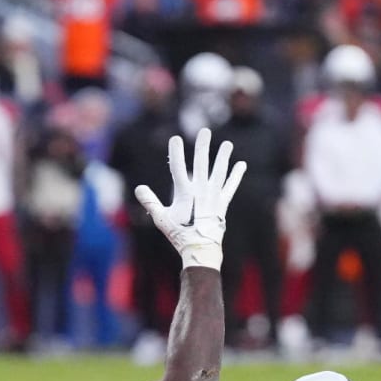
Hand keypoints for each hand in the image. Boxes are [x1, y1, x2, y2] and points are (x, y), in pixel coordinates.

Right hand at [134, 128, 245, 270]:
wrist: (200, 248)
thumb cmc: (179, 234)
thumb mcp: (161, 219)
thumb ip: (150, 202)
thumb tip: (139, 188)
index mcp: (184, 192)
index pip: (177, 167)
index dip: (175, 152)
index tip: (175, 138)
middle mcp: (200, 190)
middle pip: (201, 163)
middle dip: (202, 146)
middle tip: (205, 131)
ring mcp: (213, 196)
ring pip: (219, 172)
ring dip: (223, 157)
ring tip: (227, 144)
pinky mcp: (223, 203)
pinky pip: (231, 186)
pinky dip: (236, 176)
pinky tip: (241, 165)